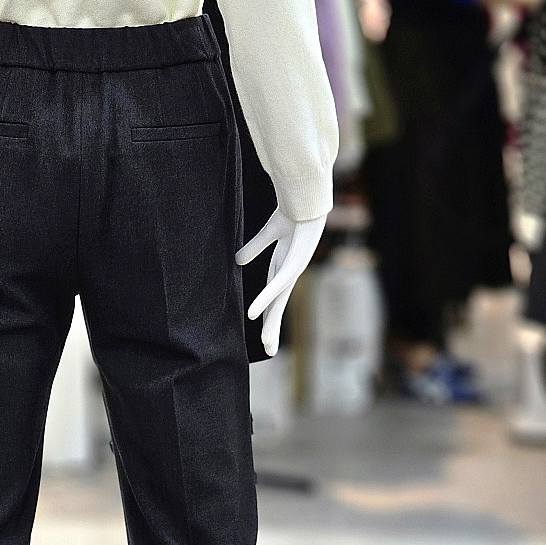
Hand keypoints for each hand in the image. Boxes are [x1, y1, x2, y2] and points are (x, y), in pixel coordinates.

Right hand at [236, 209, 326, 357]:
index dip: (268, 312)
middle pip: (279, 304)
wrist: (307, 194)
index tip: (267, 330)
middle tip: (269, 350)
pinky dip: (264, 300)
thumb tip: (238, 261)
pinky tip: (253, 315)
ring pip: (280, 302)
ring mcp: (294, 268)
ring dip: (272, 323)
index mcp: (285, 265)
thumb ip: (254, 247)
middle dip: (274, 327)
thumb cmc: (293, 209)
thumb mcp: (269, 232)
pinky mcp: (294, 263)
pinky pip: (275, 286)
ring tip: (266, 344)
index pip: (275, 295)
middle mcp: (291, 271)